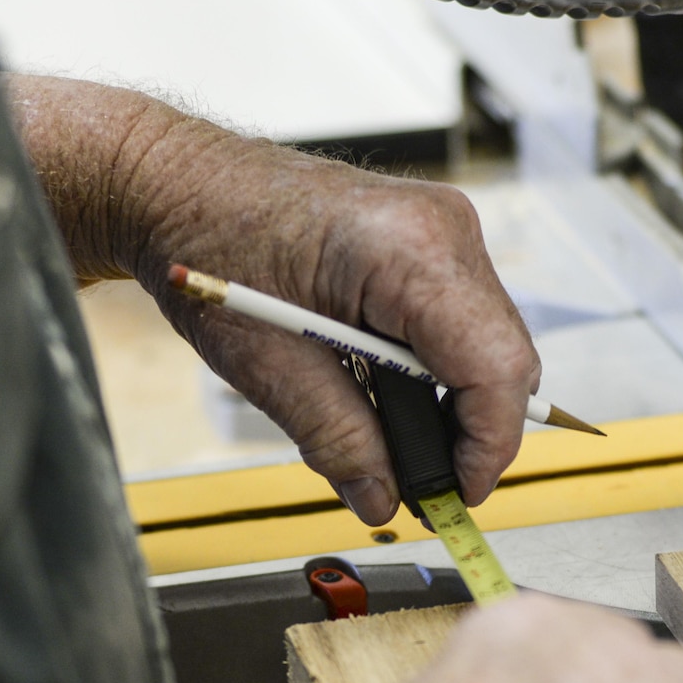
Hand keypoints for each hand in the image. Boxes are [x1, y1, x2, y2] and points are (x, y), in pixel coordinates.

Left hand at [3, 76, 537, 524]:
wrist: (177, 183)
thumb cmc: (208, 240)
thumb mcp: (266, 363)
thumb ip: (336, 439)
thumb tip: (382, 499)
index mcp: (411, 250)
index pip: (496, 368)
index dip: (486, 446)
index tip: (457, 494)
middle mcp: (445, 229)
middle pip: (505, 359)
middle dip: (470, 432)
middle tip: (420, 483)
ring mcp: (444, 229)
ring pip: (490, 345)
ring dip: (450, 403)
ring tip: (390, 439)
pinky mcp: (432, 240)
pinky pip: (463, 322)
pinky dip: (435, 370)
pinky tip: (383, 390)